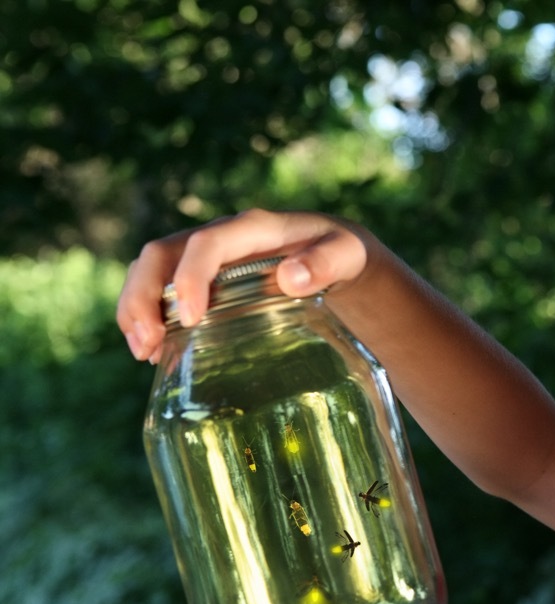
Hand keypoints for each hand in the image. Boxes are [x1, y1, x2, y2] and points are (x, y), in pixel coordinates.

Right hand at [116, 209, 378, 364]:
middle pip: (161, 255)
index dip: (191, 277)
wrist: (333, 252)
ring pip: (150, 271)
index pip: (206, 244)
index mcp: (252, 228)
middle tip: (147, 345)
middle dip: (144, 297)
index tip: (191, 319)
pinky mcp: (199, 276)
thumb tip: (290, 279)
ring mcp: (204, 255)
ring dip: (136, 309)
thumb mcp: (347, 255)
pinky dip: (147, 317)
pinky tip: (154, 353)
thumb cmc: (341, 254)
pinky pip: (159, 288)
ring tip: (144, 353)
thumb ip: (326, 264)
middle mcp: (219, 236)